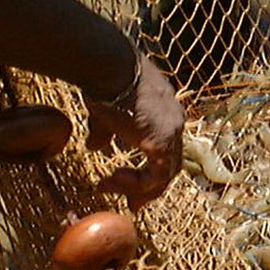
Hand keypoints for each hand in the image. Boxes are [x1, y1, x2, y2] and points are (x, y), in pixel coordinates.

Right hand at [86, 55, 185, 201]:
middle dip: (150, 186)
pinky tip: (114, 181)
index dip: (151, 169)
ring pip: (165, 174)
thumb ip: (104, 133)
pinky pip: (156, 176)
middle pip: (171, 165)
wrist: (110, 66)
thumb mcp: (104, 112)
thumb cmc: (105, 81)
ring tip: (110, 187)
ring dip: (138, 187)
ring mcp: (171, 133)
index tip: (128, 180)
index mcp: (167, 113)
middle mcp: (175, 123)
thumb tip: (95, 147)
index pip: (167, 149)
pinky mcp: (161, 142)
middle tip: (132, 203)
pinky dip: (137, 184)